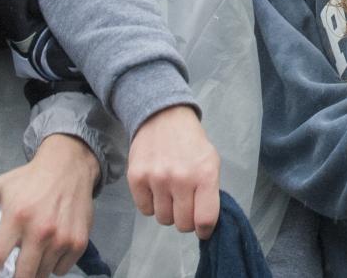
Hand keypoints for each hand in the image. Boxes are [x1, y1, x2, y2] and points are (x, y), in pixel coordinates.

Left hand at [0, 134, 97, 277]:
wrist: (68, 166)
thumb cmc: (31, 178)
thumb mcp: (2, 185)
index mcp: (16, 216)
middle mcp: (40, 231)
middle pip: (21, 275)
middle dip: (14, 276)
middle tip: (12, 272)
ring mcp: (61, 239)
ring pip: (42, 275)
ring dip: (35, 270)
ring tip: (32, 257)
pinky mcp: (78, 243)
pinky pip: (62, 270)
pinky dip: (55, 266)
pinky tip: (51, 251)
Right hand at [127, 104, 220, 239]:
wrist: (163, 116)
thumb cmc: (191, 143)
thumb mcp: (211, 162)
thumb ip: (210, 193)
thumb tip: (205, 224)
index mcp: (205, 174)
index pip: (205, 220)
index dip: (204, 229)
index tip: (202, 227)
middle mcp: (181, 178)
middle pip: (183, 224)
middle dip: (185, 218)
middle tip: (184, 202)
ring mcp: (156, 178)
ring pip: (163, 219)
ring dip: (167, 210)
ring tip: (169, 191)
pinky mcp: (136, 178)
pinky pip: (145, 210)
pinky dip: (151, 203)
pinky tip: (155, 187)